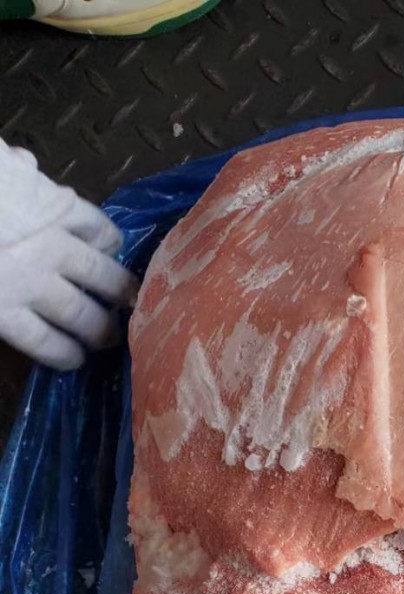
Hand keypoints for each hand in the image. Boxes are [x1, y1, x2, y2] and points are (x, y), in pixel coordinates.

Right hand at [0, 140, 137, 368]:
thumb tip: (25, 163)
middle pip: (102, 275)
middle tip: (130, 303)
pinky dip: (63, 353)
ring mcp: (32, 285)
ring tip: (110, 337)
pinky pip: (44, 341)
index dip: (107, 242)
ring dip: (101, 329)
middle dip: (119, 292)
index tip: (109, 250)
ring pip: (81, 314)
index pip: (98, 229)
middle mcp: (53, 247)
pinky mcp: (6, 315)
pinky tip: (73, 359)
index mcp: (52, 205)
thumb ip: (13, 165)